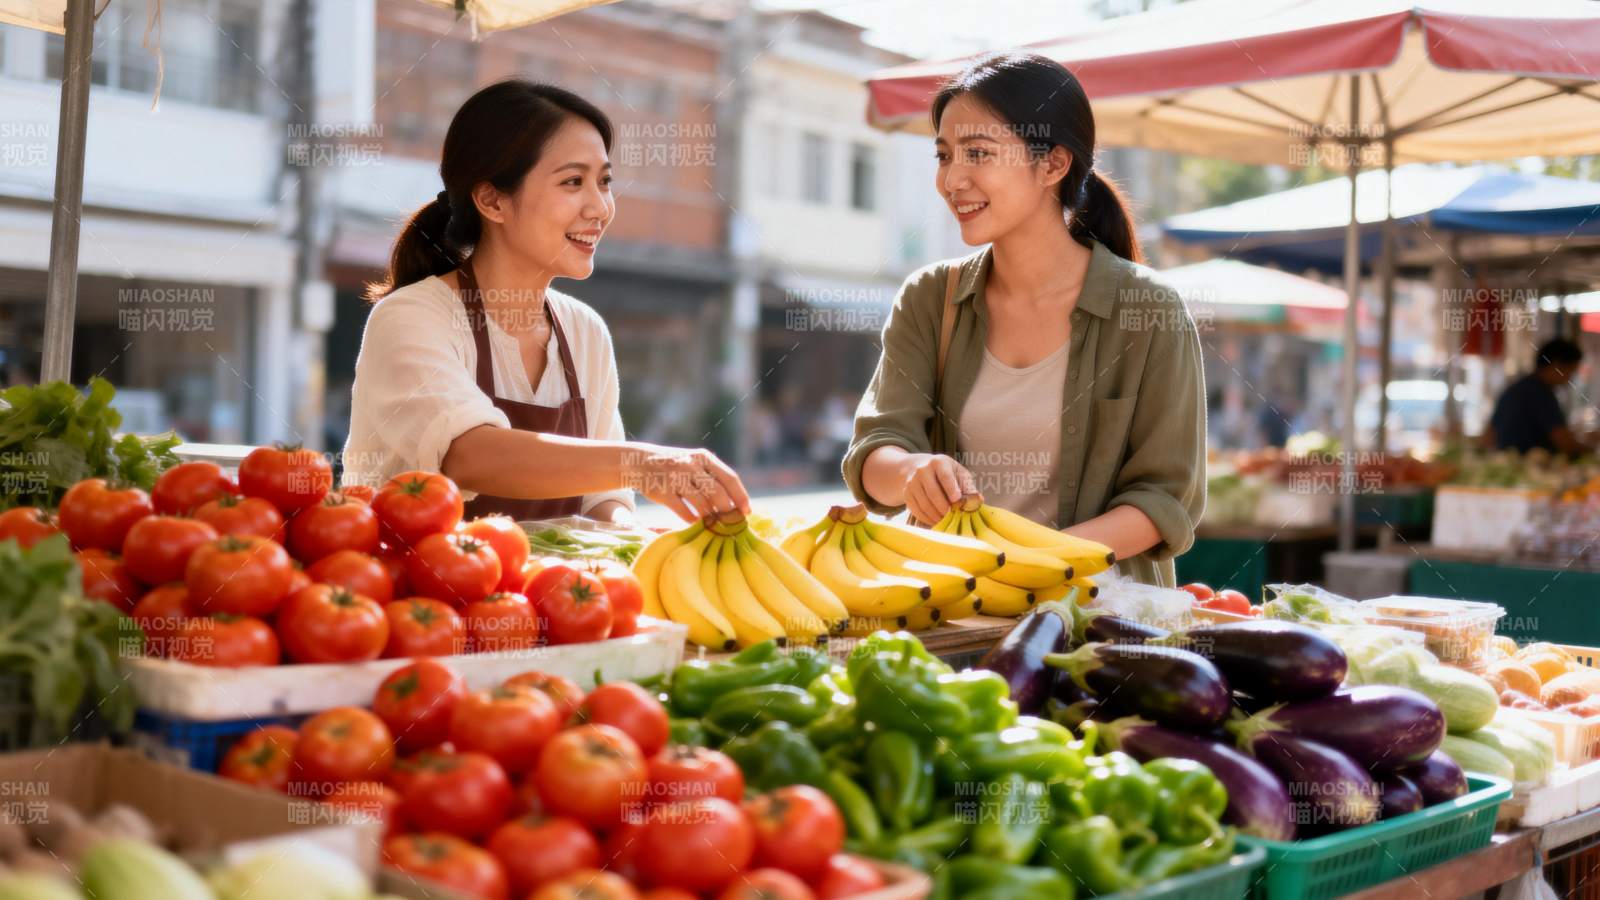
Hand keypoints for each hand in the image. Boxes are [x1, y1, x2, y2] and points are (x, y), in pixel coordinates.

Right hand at [622, 444, 751, 522]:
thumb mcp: (695, 462)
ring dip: (710, 518)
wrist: (640, 461)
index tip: (746, 512)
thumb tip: (736, 503)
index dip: (741, 497)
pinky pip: (683, 511)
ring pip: (701, 503)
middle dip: (727, 511)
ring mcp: (675, 477)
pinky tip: (695, 523)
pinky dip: (692, 520)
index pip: (730, 478)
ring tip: (714, 525)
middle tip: (730, 523)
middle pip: (718, 493)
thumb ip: (713, 477)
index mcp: (703, 458)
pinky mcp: (662, 491)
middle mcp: (691, 465)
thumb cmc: (675, 466)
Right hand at [903, 453, 973, 525]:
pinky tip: (935, 521)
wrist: (915, 467)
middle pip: (933, 492)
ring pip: (924, 503)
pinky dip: (926, 518)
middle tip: (953, 516)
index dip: (951, 489)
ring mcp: (912, 482)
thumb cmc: (943, 472)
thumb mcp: (956, 472)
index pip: (945, 476)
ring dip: (936, 515)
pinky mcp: (906, 493)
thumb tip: (978, 500)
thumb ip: (967, 486)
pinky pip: (916, 509)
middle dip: (944, 507)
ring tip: (945, 521)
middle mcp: (922, 470)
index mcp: (938, 462)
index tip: (957, 500)